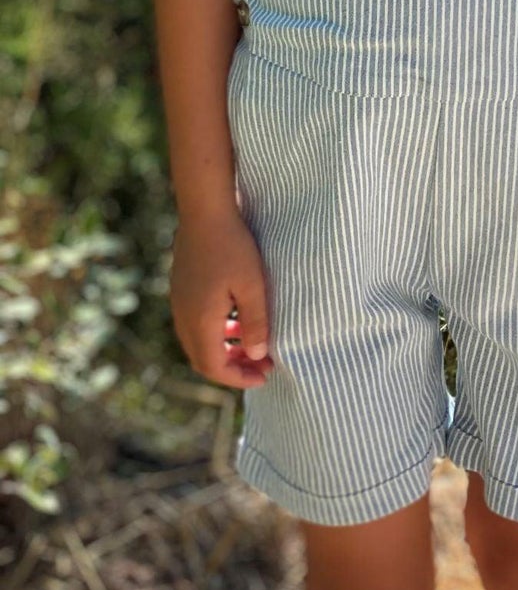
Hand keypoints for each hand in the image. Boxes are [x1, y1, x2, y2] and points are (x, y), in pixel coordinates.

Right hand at [170, 212, 272, 388]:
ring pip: (199, 343)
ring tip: (254, 348)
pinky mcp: (182, 291)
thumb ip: (256, 324)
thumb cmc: (233, 246)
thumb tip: (256, 357)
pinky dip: (217, 334)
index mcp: (199, 321)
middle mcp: (183, 317)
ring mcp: (179, 303)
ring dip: (225, 351)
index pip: (214, 367)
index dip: (239, 378)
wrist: (205, 211)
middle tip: (262, 366)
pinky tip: (239, 324)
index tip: (265, 375)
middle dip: (233, 369)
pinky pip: (196, 325)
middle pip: (203, 359)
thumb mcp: (254, 286)